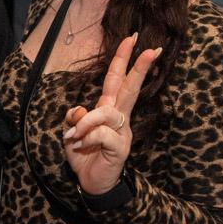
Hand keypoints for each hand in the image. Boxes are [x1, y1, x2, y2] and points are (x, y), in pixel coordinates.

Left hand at [62, 34, 160, 194]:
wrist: (92, 184)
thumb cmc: (84, 155)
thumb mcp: (72, 133)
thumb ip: (75, 118)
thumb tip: (78, 108)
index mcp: (109, 109)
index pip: (116, 80)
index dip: (122, 60)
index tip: (131, 39)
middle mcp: (119, 117)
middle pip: (129, 88)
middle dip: (138, 67)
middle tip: (150, 48)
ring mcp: (122, 132)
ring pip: (107, 113)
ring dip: (87, 121)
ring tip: (73, 134)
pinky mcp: (120, 148)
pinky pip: (103, 134)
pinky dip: (87, 137)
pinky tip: (79, 144)